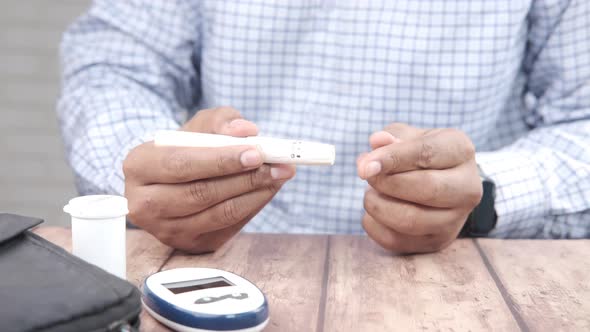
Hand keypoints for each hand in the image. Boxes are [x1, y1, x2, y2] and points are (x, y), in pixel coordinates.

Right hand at [123, 107, 295, 252]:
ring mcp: (165, 230)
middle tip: (279, 165)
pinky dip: (253, 208)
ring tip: (280, 175)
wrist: (171, 179)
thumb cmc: (186, 148)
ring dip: (256, 194)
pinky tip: (267, 190)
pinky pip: (227, 228)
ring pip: (218, 214)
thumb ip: (221, 122)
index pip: (182, 164)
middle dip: (246, 178)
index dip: (221, 160)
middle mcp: (144, 203)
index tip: (256, 153)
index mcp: (138, 166)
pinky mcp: (188, 244)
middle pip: (201, 193)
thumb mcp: (199, 125)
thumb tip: (245, 130)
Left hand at [357, 123, 481, 253]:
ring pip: (411, 220)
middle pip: (426, 189)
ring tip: (371, 193)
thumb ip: (391, 137)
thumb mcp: (407, 137)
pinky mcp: (438, 242)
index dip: (391, 159)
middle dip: (386, 183)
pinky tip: (374, 212)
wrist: (439, 183)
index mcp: (461, 151)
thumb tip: (376, 142)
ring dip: (378, 206)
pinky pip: (397, 241)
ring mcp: (456, 219)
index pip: (426, 154)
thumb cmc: (419, 154)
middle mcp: (467, 187)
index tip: (364, 167)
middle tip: (366, 176)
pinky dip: (374, 226)